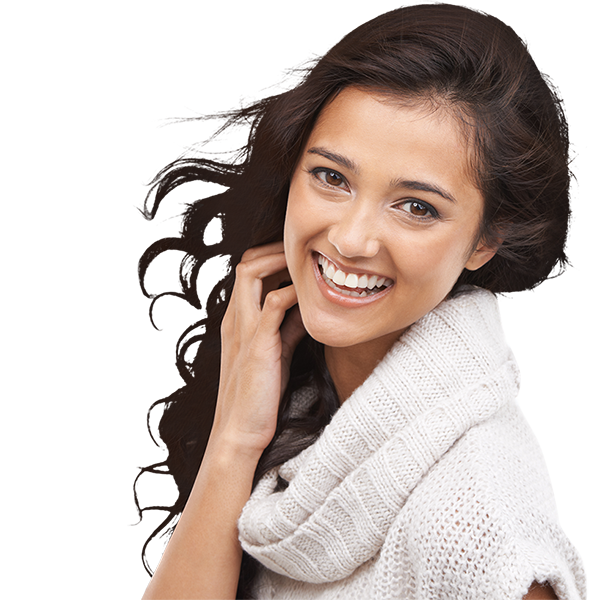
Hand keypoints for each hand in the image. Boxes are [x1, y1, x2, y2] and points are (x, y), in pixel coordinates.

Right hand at [212, 241, 306, 456]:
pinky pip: (272, 305)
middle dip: (274, 250)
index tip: (297, 256)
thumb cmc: (260, 394)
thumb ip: (287, 328)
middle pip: (245, 264)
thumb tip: (307, 309)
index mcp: (237, 321)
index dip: (270, 258)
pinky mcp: (258, 346)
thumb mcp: (275, 353)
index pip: (247, 272)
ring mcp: (243, 330)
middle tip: (303, 250)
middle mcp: (235, 319)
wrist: (241, 431)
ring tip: (305, 261)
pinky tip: (310, 293)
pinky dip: (291, 292)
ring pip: (251, 274)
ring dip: (279, 261)